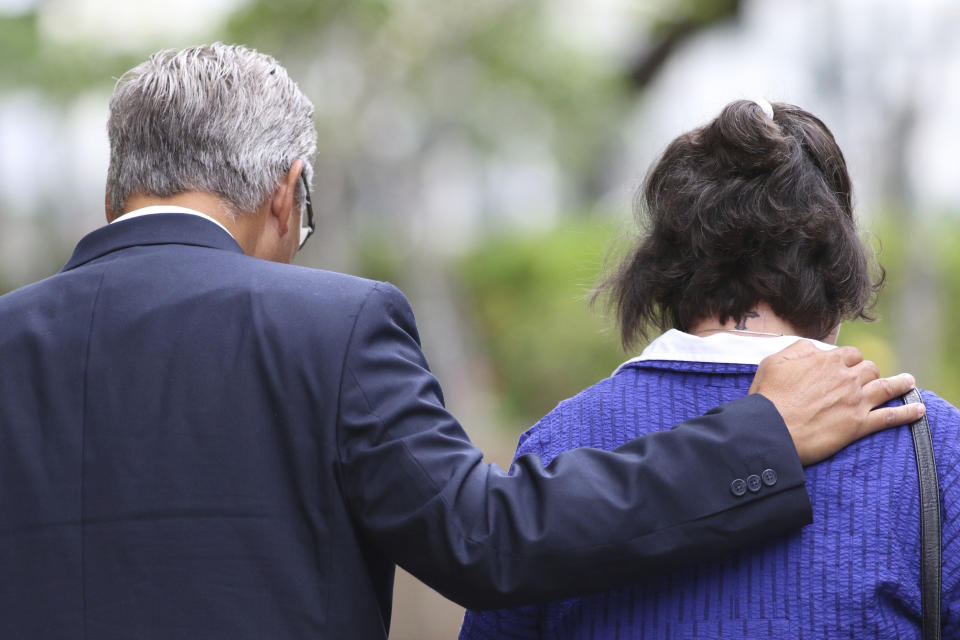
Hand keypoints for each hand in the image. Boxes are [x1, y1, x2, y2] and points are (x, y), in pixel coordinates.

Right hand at [749, 340, 922, 464]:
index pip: (849, 354)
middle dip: (869, 372)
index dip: (848, 361)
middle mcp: (846, 377)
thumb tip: (815, 347)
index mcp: (827, 360)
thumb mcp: (774, 362)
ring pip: (886, 387)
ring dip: (900, 383)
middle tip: (865, 381)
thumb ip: (798, 349)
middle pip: (870, 368)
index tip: (845, 368)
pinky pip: (890, 416)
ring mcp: (856, 401)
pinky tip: (919, 409)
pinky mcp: (859, 424)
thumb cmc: (768, 396)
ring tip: (908, 382)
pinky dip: (908, 412)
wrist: (771, 430)